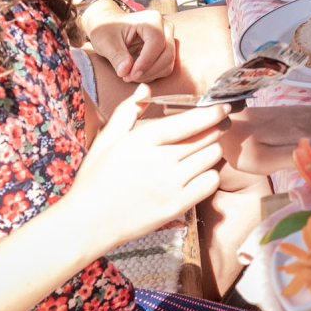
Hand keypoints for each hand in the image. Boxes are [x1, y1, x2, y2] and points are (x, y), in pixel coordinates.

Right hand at [59, 84, 226, 251]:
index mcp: (143, 141)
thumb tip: (145, 88)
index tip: (222, 107)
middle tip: (219, 124)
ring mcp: (170, 185)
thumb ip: (127, 111)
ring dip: (213, 150)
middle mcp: (159, 161)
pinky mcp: (176, 206)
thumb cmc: (95, 179)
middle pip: (206, 138)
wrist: (88, 222)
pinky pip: (210, 183)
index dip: (211, 113)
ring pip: (211, 158)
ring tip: (204, 149)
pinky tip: (201, 172)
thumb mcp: (106, 140)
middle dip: (217, 127)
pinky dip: (211, 175)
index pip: (188, 122)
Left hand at [86, 8, 177, 82]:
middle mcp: (164, 27)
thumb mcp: (105, 42)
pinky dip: (152, 74)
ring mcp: (168, 38)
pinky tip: (136, 73)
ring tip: (130, 75)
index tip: (130, 75)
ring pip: (169, 62)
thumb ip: (116, 56)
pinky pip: (166, 66)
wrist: (108, 24)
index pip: (156, 43)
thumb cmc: (106, 29)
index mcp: (151, 20)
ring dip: (150, 74)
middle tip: (128, 78)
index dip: (145, 62)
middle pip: (167, 54)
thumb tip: (125, 72)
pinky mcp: (166, 49)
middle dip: (148, 71)